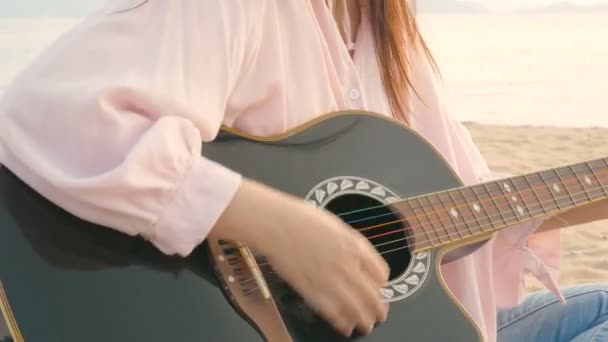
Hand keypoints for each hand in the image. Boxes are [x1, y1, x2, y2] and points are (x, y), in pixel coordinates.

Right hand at [213, 178, 389, 336]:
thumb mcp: (336, 225)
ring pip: (357, 309)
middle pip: (372, 295)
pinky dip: (342, 323)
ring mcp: (331, 280)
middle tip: (380, 314)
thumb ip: (350, 244)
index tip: (378, 287)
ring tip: (366, 325)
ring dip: (364, 320)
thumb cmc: (301, 219)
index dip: (380, 284)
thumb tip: (358, 258)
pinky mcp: (312, 291)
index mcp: (355, 246)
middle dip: (378, 308)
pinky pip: (334, 313)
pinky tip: (346, 327)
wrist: (276, 224)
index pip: (380, 273)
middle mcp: (348, 265)